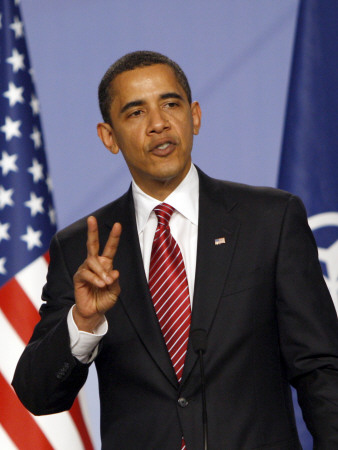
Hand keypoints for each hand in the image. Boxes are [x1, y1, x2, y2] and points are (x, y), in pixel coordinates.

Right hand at [73, 216, 121, 331]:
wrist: (94, 312)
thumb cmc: (105, 299)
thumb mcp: (115, 291)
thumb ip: (115, 281)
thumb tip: (114, 272)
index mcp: (106, 264)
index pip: (110, 248)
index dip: (114, 236)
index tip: (118, 224)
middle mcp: (95, 263)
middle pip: (92, 244)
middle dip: (92, 231)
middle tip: (91, 218)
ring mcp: (85, 269)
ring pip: (92, 262)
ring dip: (101, 272)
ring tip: (106, 283)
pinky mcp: (78, 277)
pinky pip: (86, 273)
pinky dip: (95, 279)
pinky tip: (101, 284)